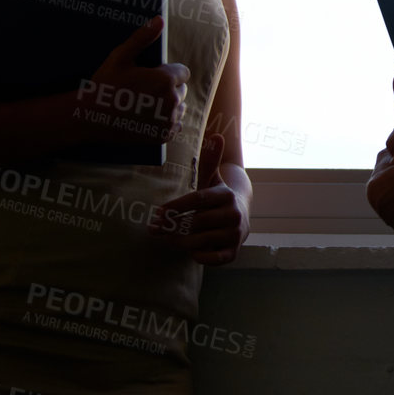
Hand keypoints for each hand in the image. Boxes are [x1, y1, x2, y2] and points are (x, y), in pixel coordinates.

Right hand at [66, 17, 190, 148]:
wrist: (89, 117)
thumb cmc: (104, 85)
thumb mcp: (120, 57)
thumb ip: (142, 38)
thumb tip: (159, 19)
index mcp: (165, 79)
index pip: (182, 73)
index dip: (167, 73)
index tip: (151, 75)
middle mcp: (172, 100)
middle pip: (181, 90)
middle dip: (168, 88)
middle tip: (144, 90)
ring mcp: (168, 120)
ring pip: (179, 108)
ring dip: (168, 105)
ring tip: (144, 104)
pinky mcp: (163, 135)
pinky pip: (175, 125)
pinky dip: (166, 122)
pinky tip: (148, 117)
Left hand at [153, 133, 248, 264]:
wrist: (240, 217)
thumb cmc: (217, 198)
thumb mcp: (212, 179)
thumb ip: (210, 160)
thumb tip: (216, 135)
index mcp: (225, 195)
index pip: (197, 200)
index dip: (175, 206)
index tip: (157, 212)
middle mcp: (233, 214)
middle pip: (196, 221)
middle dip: (172, 226)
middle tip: (154, 228)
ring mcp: (234, 234)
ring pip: (201, 240)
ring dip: (180, 242)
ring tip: (166, 239)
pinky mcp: (233, 252)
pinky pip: (214, 259)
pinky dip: (200, 256)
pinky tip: (191, 252)